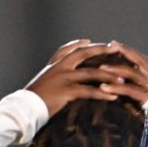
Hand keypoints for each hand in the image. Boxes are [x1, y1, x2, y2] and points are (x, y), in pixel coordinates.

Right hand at [27, 39, 147, 116]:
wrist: (24, 107)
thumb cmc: (35, 98)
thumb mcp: (44, 82)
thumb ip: (54, 77)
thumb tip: (61, 78)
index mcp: (53, 65)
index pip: (66, 49)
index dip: (77, 44)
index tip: (88, 40)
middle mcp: (59, 68)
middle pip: (82, 54)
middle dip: (100, 49)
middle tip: (115, 47)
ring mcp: (63, 78)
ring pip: (90, 73)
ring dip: (108, 75)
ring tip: (122, 79)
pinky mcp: (66, 91)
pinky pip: (89, 91)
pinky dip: (102, 93)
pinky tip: (113, 96)